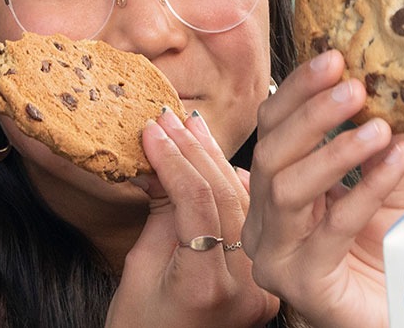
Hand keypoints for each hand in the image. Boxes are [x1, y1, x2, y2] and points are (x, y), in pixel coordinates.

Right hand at [105, 109, 279, 327]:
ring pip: (245, 205)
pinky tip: (221, 161)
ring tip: (192, 127)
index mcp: (205, 285)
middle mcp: (243, 287)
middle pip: (227, 197)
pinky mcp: (266, 285)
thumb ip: (160, 215)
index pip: (196, 201)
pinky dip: (237, 189)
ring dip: (217, 162)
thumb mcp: (136, 271)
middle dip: (196, 151)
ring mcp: (260, 287)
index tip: (152, 128)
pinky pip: (253, 225)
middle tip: (171, 117)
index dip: (173, 158)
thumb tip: (165, 159)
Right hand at [244, 50, 403, 327]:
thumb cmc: (386, 254)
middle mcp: (264, 222)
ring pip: (289, 188)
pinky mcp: (303, 284)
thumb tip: (388, 88)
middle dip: (312, 113)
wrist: (399, 314)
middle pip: (272, 153)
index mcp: (274, 192)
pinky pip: (331, 228)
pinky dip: (365, 189)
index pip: (272, 130)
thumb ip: (379, 143)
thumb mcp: (384, 186)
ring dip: (336, 150)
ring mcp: (277, 256)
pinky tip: (395, 161)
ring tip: (378, 126)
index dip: (298, 91)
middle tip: (353, 85)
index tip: (334, 58)